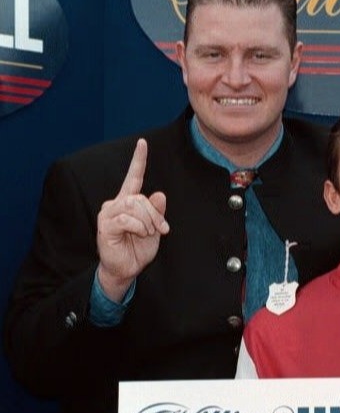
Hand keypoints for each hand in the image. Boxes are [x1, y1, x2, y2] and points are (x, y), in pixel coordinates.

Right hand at [96, 139, 168, 300]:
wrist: (127, 269)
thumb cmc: (139, 249)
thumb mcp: (154, 229)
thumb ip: (156, 212)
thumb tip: (159, 194)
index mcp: (129, 201)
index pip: (134, 177)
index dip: (138, 160)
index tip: (143, 143)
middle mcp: (116, 203)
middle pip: (140, 197)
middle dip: (155, 214)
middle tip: (161, 229)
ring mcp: (109, 213)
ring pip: (134, 206)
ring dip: (148, 222)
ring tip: (147, 233)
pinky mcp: (105, 225)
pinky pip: (127, 219)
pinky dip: (138, 227)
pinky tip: (138, 234)